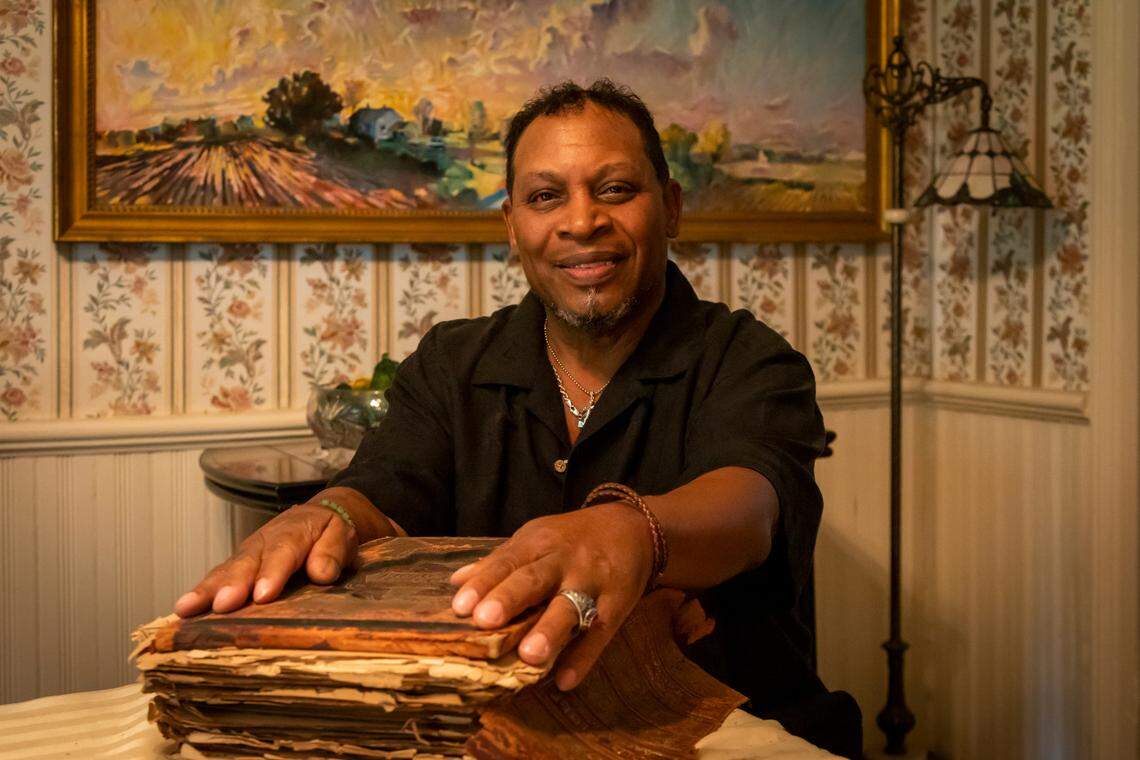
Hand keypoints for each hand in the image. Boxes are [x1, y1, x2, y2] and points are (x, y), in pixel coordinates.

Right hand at [173, 502, 356, 617]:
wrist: (316, 516)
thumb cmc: (329, 531)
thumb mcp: (342, 534)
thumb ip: (333, 551)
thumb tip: (322, 573)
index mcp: (295, 531)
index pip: (284, 551)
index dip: (272, 573)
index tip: (262, 596)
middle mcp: (265, 541)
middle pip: (248, 561)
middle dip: (234, 584)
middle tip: (222, 605)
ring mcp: (248, 552)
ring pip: (227, 569)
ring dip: (207, 589)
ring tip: (187, 608)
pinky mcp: (238, 564)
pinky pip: (218, 576)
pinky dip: (201, 592)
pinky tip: (184, 609)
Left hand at [448, 503, 654, 690]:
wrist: (633, 528)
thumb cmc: (573, 539)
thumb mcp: (537, 538)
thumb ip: (500, 561)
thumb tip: (456, 581)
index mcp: (539, 542)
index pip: (507, 561)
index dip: (484, 583)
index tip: (461, 606)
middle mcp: (564, 560)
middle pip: (535, 579)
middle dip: (510, 599)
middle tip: (486, 621)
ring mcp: (593, 582)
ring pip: (570, 606)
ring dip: (550, 631)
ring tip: (530, 656)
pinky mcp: (617, 604)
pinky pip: (600, 633)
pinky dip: (584, 658)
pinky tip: (565, 680)